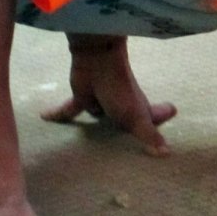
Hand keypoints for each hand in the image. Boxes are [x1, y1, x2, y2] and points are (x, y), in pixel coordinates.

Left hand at [41, 35, 176, 155]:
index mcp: (138, 111)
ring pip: (99, 117)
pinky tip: (44, 117)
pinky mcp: (82, 98)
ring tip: (91, 139)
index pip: (154, 118)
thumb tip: (168, 154)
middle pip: (127, 119)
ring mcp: (102, 102)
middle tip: (130, 133)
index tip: (171, 111)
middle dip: (130, 124)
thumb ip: (149, 136)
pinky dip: (58, 114)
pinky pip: (69, 110)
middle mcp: (121, 107)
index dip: (162, 117)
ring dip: (97, 122)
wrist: (97, 61)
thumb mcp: (137, 117)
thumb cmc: (120, 90)